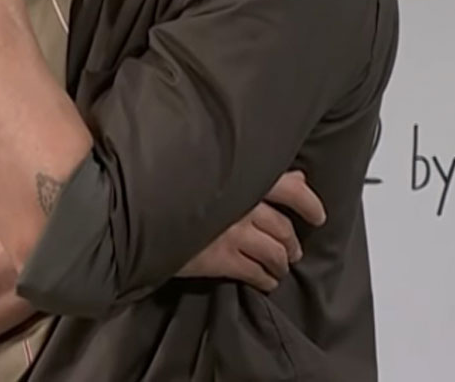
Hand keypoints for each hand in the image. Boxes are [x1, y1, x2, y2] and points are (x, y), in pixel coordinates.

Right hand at [177, 170, 327, 292]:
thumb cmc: (171, 187)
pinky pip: (257, 274)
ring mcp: (233, 233)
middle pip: (284, 227)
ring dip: (282, 263)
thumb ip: (254, 173)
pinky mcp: (221, 259)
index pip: (290, 187)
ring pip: (276, 253)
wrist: (136, 214)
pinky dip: (266, 280)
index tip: (318, 215)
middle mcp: (242, 204)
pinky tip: (265, 282)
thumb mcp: (210, 173)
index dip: (309, 203)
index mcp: (240, 177)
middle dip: (292, 242)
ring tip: (280, 268)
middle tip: (293, 250)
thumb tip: (294, 175)